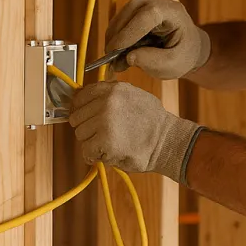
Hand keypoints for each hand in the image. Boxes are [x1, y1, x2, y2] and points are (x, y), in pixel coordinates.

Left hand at [69, 81, 203, 183]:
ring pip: (81, 135)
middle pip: (77, 117)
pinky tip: (106, 154)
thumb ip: (111, 95)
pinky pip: (86, 150)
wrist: (167, 141)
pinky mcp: (105, 141)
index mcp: (114, 89)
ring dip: (91, 142)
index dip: (80, 108)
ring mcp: (105, 121)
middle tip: (102, 134)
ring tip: (110, 143)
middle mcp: (107, 102)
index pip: (81, 96)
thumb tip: (83, 98)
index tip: (84, 117)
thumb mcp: (134, 95)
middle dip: (88, 128)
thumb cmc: (153, 121)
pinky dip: (93, 156)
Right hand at [104, 0, 210, 79]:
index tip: (115, 50)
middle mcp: (158, 2)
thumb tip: (128, 57)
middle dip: (117, 36)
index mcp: (172, 11)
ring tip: (115, 60)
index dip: (128, 33)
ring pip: (121, 16)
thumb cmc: (184, 53)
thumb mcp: (174, 64)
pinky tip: (118, 53)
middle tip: (109, 59)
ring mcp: (145, 2)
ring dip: (114, 38)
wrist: (188, 45)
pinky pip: (120, 21)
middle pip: (130, 12)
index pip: (146, 16)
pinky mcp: (135, 9)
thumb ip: (153, 61)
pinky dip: (116, 37)